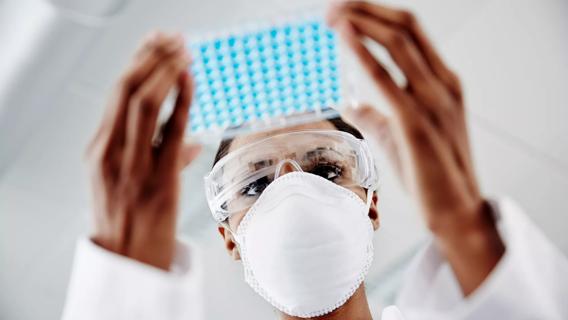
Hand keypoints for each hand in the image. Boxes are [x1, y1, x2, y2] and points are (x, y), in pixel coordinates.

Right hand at [85, 32, 200, 269]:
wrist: (129, 261)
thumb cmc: (129, 220)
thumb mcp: (126, 183)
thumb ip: (152, 155)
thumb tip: (190, 142)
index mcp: (99, 150)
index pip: (116, 94)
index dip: (137, 63)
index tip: (154, 42)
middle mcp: (110, 153)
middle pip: (126, 90)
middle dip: (149, 58)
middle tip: (171, 38)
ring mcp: (132, 166)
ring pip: (143, 103)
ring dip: (165, 71)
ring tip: (183, 50)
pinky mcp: (158, 180)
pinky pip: (171, 131)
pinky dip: (180, 100)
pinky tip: (189, 79)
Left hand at [328, 1, 503, 293]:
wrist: (454, 208)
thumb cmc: (429, 171)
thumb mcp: (398, 134)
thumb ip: (374, 115)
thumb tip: (349, 104)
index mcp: (443, 81)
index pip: (411, 31)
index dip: (377, 15)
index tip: (346, 11)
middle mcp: (442, 83)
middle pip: (404, 26)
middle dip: (366, 9)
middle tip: (331, 6)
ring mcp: (433, 100)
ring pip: (398, 43)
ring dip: (361, 22)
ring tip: (332, 14)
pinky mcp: (416, 122)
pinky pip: (387, 78)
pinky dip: (364, 52)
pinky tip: (344, 36)